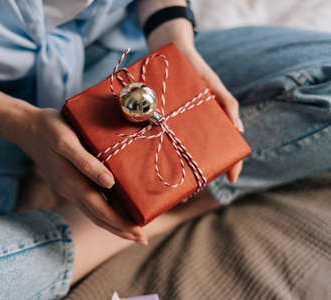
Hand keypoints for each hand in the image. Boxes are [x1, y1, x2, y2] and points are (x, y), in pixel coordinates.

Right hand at [16, 107, 147, 243]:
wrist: (26, 126)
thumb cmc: (49, 129)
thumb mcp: (67, 141)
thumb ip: (86, 163)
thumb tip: (110, 183)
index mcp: (72, 183)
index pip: (101, 211)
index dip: (121, 224)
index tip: (140, 234)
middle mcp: (70, 190)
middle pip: (99, 218)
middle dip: (121, 230)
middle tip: (143, 239)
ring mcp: (68, 188)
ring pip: (93, 213)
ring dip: (113, 224)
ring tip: (132, 230)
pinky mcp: (68, 182)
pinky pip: (89, 203)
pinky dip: (104, 212)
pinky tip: (115, 209)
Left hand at [146, 19, 244, 182]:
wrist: (169, 51)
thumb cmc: (195, 68)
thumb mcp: (213, 85)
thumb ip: (227, 104)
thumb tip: (239, 131)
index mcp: (209, 123)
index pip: (224, 148)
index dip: (230, 164)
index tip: (231, 180)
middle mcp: (192, 129)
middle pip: (199, 156)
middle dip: (197, 176)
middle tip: (190, 192)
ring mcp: (175, 127)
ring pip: (177, 154)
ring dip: (176, 173)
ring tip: (170, 189)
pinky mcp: (156, 123)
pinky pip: (156, 142)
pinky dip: (156, 157)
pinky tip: (150, 169)